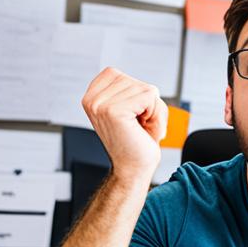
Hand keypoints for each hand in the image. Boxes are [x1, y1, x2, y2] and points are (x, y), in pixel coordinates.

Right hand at [82, 67, 167, 184]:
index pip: (123, 77)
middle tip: (139, 126)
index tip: (131, 117)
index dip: (136, 96)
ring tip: (141, 129)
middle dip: (147, 104)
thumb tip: (149, 91)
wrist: (134, 170)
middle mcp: (91, 99)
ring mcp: (100, 105)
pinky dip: (155, 114)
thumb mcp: (134, 107)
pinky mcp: (113, 111)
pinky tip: (144, 129)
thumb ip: (136, 89)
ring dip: (153, 111)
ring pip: (146, 89)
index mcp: (92, 96)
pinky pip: (150, 96)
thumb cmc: (137, 141)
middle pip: (136, 82)